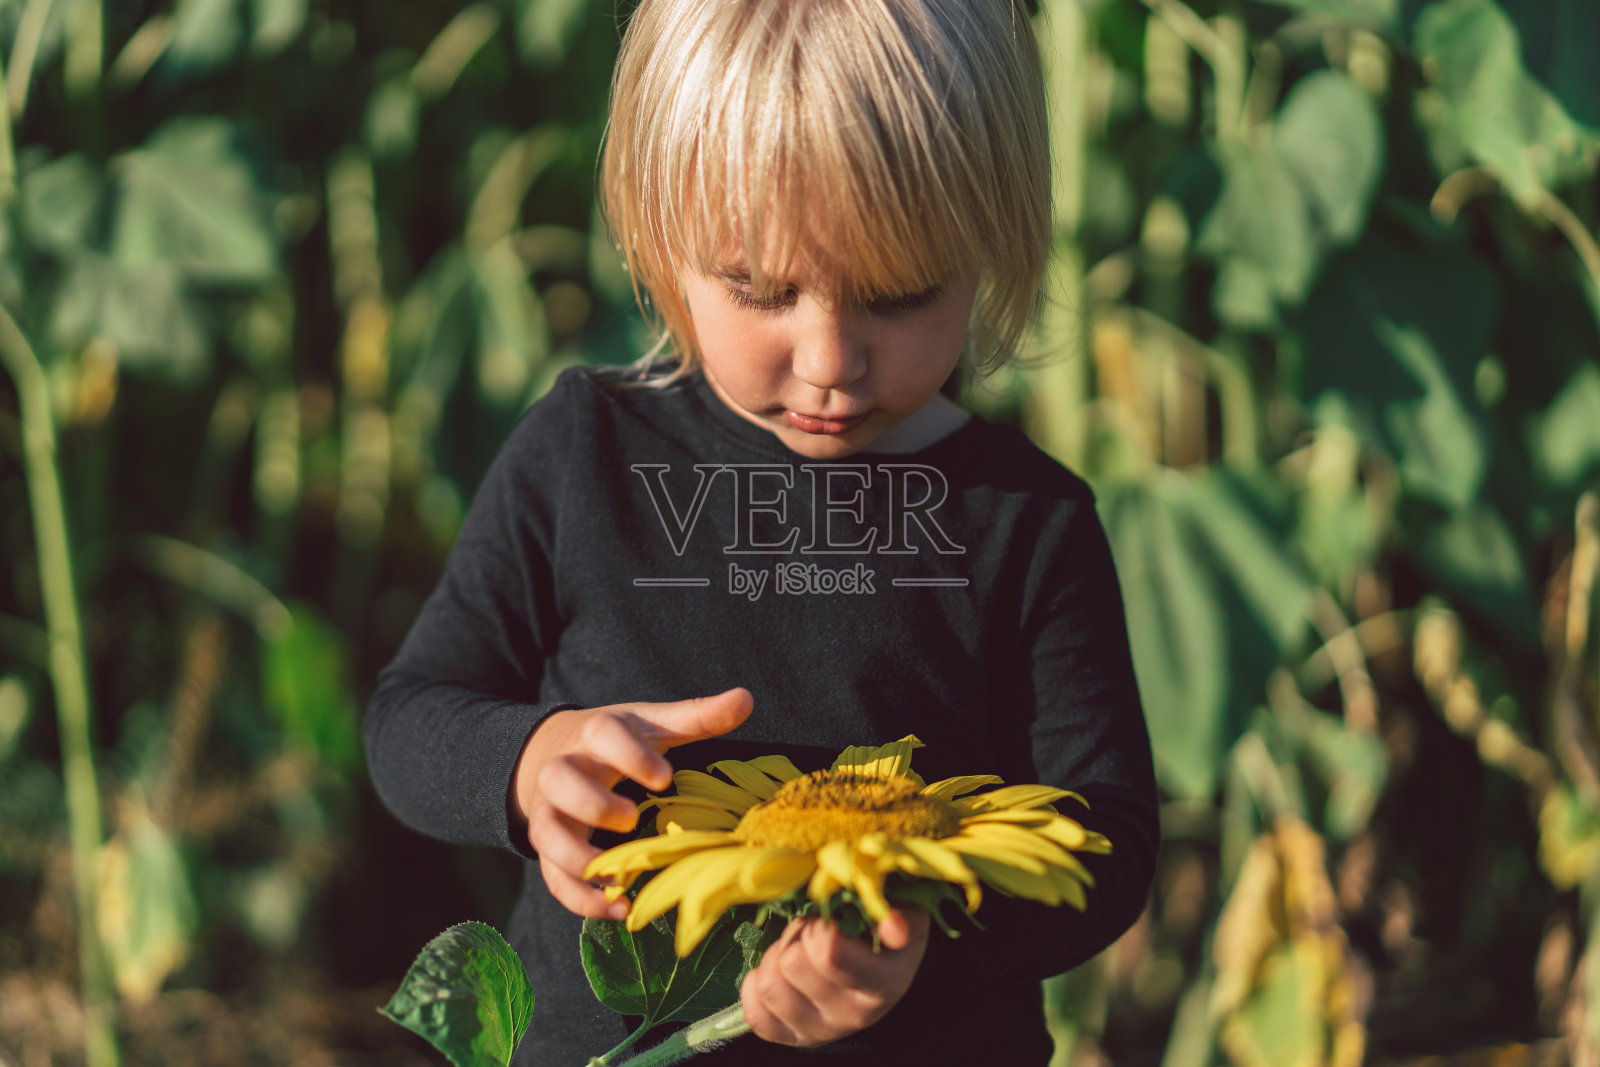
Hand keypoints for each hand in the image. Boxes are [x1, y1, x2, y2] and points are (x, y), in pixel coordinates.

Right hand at [512, 687, 752, 918]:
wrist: (550, 751)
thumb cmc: (615, 741)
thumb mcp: (652, 723)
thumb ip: (697, 716)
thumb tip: (745, 699)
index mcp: (595, 734)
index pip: (603, 734)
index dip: (631, 755)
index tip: (664, 777)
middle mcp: (564, 769)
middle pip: (559, 780)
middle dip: (592, 802)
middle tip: (631, 819)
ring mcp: (551, 809)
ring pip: (545, 831)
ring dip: (577, 858)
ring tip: (619, 880)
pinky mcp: (548, 845)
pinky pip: (551, 875)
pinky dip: (578, 897)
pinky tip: (616, 909)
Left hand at [740, 907, 930, 1047]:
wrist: (882, 966)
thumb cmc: (886, 931)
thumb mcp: (906, 914)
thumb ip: (905, 916)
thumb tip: (893, 925)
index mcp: (885, 983)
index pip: (827, 954)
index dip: (817, 925)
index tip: (830, 917)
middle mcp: (856, 1016)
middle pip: (791, 963)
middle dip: (796, 935)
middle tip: (812, 928)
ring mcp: (824, 1032)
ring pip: (769, 985)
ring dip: (776, 957)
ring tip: (798, 948)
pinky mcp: (795, 1038)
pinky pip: (755, 1016)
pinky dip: (755, 987)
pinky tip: (778, 973)